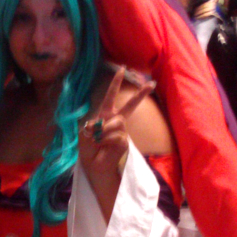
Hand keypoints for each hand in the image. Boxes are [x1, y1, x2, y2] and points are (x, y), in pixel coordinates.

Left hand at [78, 67, 154, 201]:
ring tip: (97, 140)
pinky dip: (106, 139)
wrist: (94, 166)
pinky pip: (117, 135)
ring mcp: (122, 131)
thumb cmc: (89, 150)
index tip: (121, 69)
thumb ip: (93, 123)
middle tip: (152, 84)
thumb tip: (104, 122)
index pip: (110, 96)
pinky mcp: (125, 141)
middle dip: (140, 94)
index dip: (115, 83)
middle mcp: (116, 121)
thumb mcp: (84, 133)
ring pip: (117, 122)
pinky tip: (102, 146)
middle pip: (130, 105)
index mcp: (105, 116)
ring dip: (104, 131)